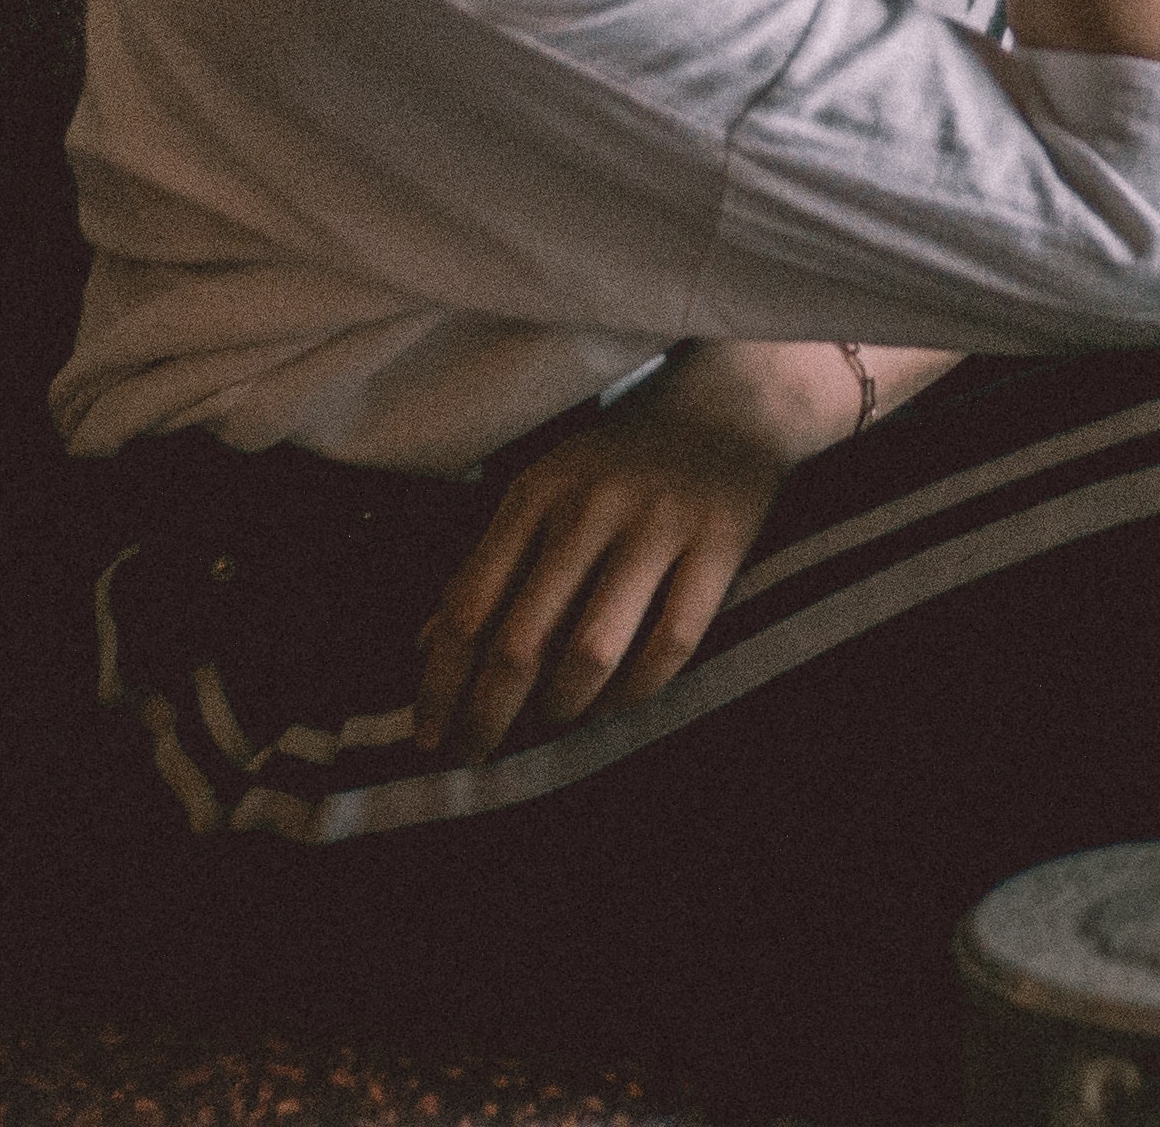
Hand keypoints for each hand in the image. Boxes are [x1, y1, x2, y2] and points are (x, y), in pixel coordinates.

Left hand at [415, 347, 849, 756]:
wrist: (730, 403)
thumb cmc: (619, 461)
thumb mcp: (543, 491)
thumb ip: (490, 564)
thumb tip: (429, 649)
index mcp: (535, 493)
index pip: (469, 607)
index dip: (442, 683)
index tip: (429, 737)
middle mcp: (590, 507)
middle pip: (520, 641)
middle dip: (487, 715)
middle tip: (475, 757)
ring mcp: (658, 526)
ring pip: (590, 652)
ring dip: (560, 708)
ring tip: (548, 725)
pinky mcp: (720, 545)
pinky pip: (669, 645)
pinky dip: (635, 691)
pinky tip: (614, 704)